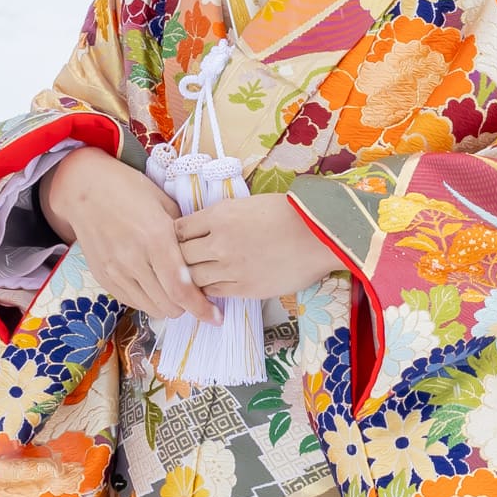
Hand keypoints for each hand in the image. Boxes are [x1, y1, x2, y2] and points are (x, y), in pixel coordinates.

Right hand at [39, 148, 212, 317]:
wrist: (85, 189)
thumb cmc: (130, 190)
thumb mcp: (165, 204)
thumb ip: (184, 235)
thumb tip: (203, 259)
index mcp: (156, 238)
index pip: (181, 289)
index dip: (201, 308)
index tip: (215, 316)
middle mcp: (134, 259)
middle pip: (169, 305)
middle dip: (187, 305)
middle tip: (195, 294)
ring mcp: (115, 271)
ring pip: (151, 308)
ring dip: (168, 305)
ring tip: (174, 290)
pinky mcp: (103, 277)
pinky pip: (133, 302)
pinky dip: (148, 300)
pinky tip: (153, 284)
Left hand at [166, 189, 334, 302]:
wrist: (321, 235)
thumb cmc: (290, 213)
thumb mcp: (248, 204)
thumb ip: (221, 217)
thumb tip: (202, 228)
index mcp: (219, 215)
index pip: (178, 229)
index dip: (175, 236)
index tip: (179, 241)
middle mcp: (219, 242)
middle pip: (180, 256)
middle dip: (177, 259)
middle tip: (180, 262)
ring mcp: (230, 268)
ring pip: (192, 278)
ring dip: (191, 277)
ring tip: (195, 276)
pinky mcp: (244, 288)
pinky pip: (213, 292)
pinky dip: (209, 290)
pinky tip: (214, 285)